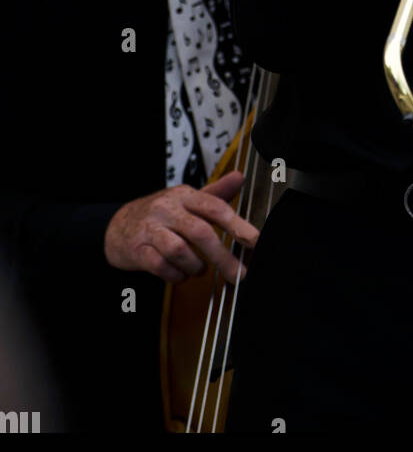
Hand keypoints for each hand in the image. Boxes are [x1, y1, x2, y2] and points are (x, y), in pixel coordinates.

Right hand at [104, 171, 258, 285]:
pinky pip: (160, 266)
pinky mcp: (137, 249)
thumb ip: (215, 193)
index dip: (237, 224)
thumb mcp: (187, 199)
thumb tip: (241, 177)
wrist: (118, 226)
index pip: (214, 206)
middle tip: (239, 274)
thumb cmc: (162, 214)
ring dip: (195, 266)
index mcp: (184, 195)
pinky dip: (175, 275)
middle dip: (223, 256)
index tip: (255, 240)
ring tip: (200, 269)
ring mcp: (150, 228)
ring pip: (179, 250)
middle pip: (200, 232)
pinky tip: (181, 274)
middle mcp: (167, 208)